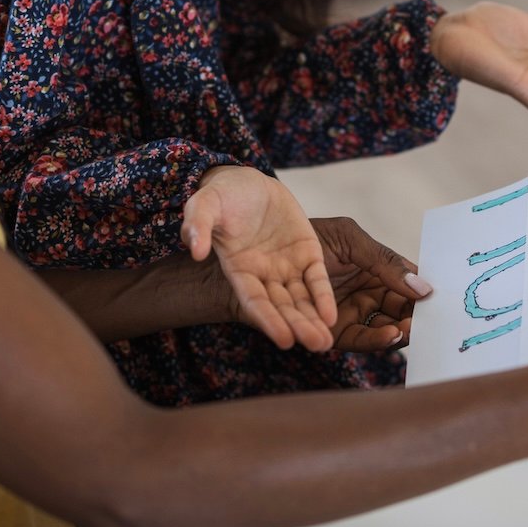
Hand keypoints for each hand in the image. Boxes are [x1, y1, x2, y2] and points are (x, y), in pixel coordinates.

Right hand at [183, 167, 336, 350]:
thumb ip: (198, 226)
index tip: (284, 340)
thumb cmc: (220, 195)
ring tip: (327, 341)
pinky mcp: (306, 252)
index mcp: (238, 270)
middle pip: (283, 306)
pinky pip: (316, 278)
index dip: (269, 320)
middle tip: (318, 345)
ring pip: (302, 299)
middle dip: (299, 326)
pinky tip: (332, 316)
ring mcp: (286, 266)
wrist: (246, 181)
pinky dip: (324, 296)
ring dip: (314, 319)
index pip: (255, 302)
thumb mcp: (204, 205)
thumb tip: (195, 250)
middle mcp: (264, 275)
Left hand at [312, 217, 433, 351]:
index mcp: (375, 268)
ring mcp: (352, 313)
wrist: (260, 254)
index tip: (442, 298)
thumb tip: (423, 286)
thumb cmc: (306, 237)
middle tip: (432, 319)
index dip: (424, 290)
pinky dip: (378, 340)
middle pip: (401, 309)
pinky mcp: (335, 333)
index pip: (408, 282)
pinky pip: (362, 339)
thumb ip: (384, 260)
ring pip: (386, 327)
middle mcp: (367, 292)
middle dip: (417, 315)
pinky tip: (391, 333)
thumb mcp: (350, 239)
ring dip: (402, 330)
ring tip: (411, 327)